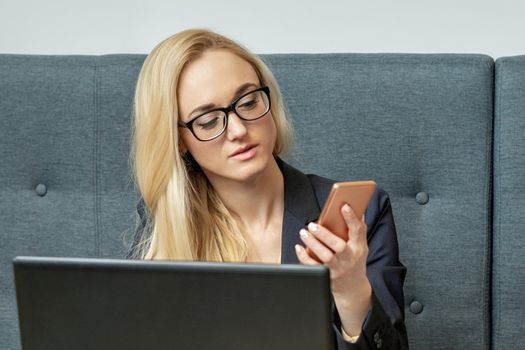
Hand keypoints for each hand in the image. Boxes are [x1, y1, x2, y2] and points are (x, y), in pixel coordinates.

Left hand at [295, 203, 371, 335]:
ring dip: (312, 243)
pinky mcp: (327, 277)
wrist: (353, 288)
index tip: (344, 206)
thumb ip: (358, 230)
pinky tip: (299, 247)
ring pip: (325, 256)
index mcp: (359, 248)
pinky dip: (304, 257)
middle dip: (324, 234)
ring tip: (304, 232)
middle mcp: (349, 259)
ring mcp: (338, 269)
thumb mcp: (361, 246)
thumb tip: (357, 209)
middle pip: (338, 246)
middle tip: (312, 225)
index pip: (358, 231)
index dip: (352, 218)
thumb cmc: (355, 261)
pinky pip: (313, 267)